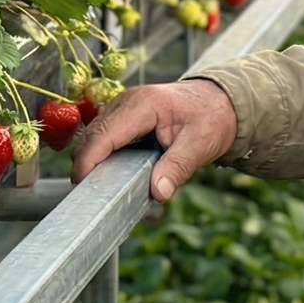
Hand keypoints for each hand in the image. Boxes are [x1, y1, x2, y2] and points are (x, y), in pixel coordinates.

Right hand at [72, 78, 237, 202]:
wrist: (219, 102)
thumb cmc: (211, 118)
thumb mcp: (201, 144)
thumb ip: (178, 167)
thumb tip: (158, 193)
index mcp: (144, 104)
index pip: (104, 134)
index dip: (88, 161)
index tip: (84, 188)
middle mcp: (126, 103)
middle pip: (91, 137)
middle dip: (88, 168)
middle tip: (98, 200)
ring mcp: (121, 109)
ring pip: (93, 140)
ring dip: (97, 166)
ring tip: (112, 193)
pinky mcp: (122, 120)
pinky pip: (104, 141)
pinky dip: (106, 162)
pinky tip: (120, 181)